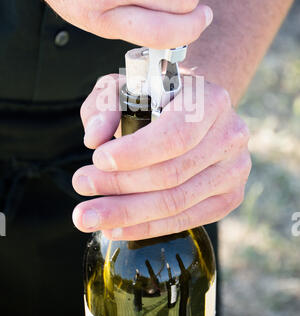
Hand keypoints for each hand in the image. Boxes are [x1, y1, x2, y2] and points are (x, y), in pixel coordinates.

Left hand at [72, 73, 250, 239]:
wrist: (191, 113)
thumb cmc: (154, 99)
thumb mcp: (125, 87)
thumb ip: (105, 104)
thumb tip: (94, 139)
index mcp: (210, 100)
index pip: (174, 135)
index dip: (135, 153)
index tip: (97, 160)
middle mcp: (230, 135)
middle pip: (173, 173)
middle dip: (120, 185)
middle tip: (81, 186)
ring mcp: (235, 169)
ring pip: (177, 202)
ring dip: (127, 213)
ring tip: (89, 216)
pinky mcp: (230, 196)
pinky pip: (186, 220)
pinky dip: (147, 228)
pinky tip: (116, 228)